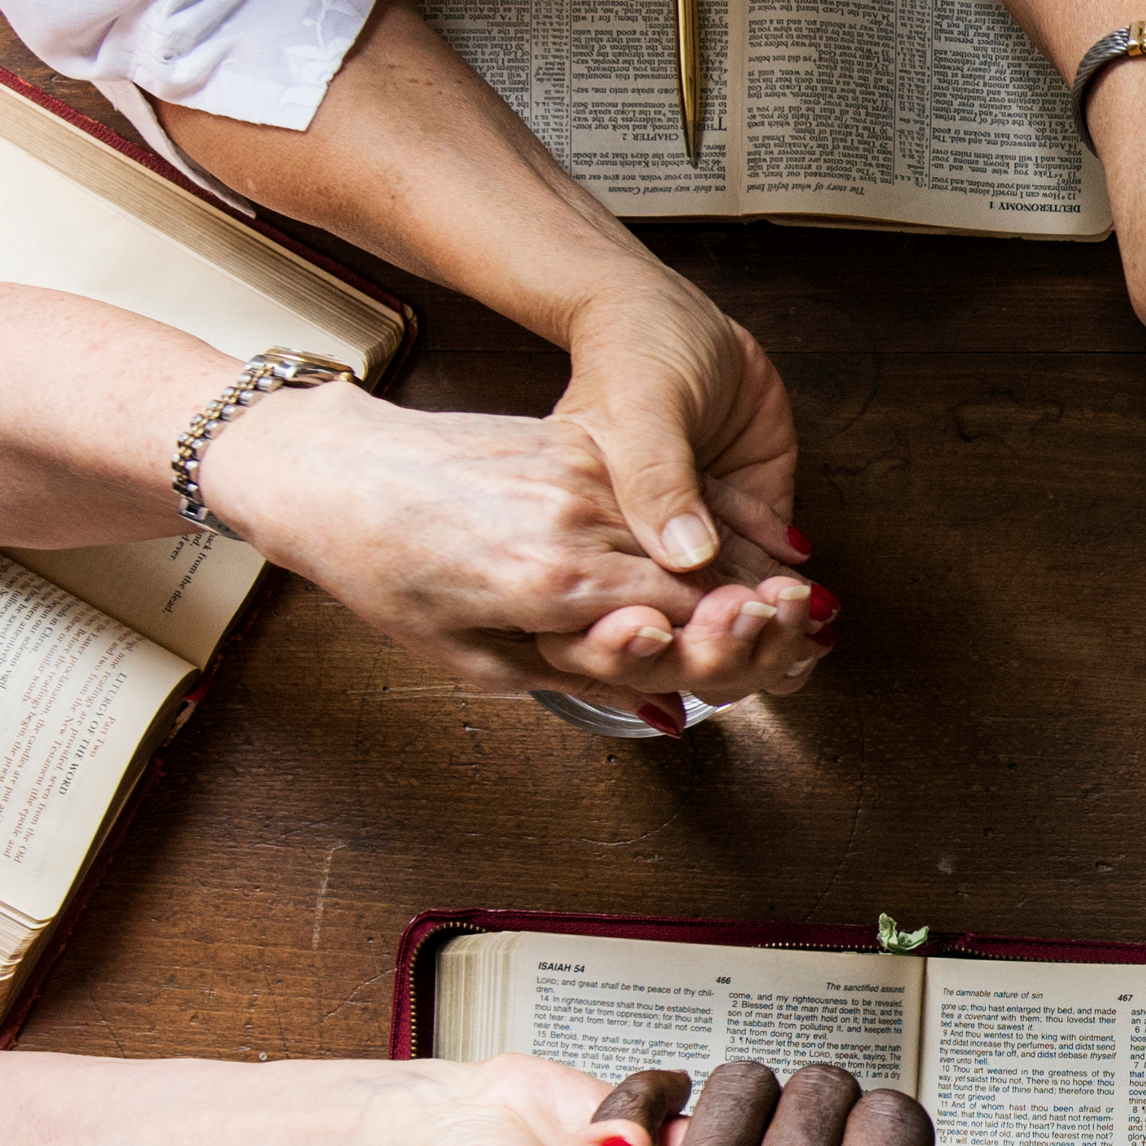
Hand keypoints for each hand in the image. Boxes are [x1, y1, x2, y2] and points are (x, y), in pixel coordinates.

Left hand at [201, 386, 835, 700]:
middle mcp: (577, 515)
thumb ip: (574, 674)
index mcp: (551, 578)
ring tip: (790, 600)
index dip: (740, 647)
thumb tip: (658, 701)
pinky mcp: (572, 444)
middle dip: (760, 610)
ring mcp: (579, 471)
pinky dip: (702, 521)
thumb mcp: (468, 655)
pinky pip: (657, 492)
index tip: (787, 665)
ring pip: (686, 528)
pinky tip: (736, 543)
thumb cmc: (381, 566)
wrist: (334, 469)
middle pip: (700, 573)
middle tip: (811, 638)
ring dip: (744, 566)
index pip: (680, 620)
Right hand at [543, 267, 813, 601]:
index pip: (632, 601)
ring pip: (734, 589)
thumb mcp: (638, 410)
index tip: (704, 640)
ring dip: (771, 607)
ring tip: (804, 616)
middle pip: (687, 609)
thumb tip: (689, 554)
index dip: (666, 631)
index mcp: (595, 528)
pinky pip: (770, 554)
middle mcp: (647, 536)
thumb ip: (658, 482)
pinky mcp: (745, 505)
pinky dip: (793, 574)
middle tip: (767, 624)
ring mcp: (699, 525)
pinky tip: (817, 597)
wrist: (674, 309)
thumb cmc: (635, 349)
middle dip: (731, 630)